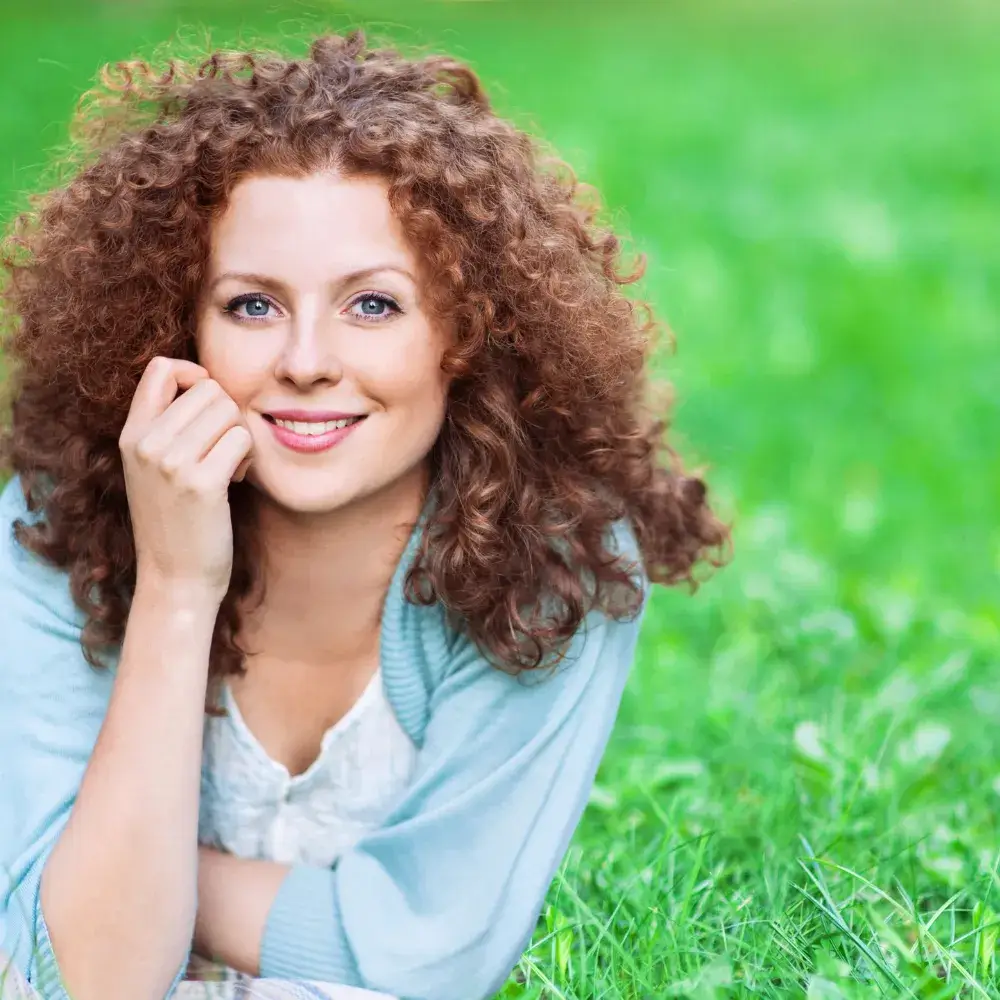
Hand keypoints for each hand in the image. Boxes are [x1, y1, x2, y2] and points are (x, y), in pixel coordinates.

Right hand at [119, 356, 252, 601]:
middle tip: (222, 452)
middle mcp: (146, 443)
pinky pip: (242, 439)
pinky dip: (248, 458)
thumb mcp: (154, 469)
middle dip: (227, 416)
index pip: (161, 368)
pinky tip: (237, 481)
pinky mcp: (201, 483)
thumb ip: (168, 426)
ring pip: (229, 410)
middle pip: (209, 388)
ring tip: (228, 467)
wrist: (174, 579)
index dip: (195, 375)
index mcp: (131, 435)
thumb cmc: (176, 521)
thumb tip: (206, 382)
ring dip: (239, 437)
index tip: (210, 403)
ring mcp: (171, 462)